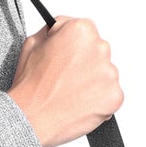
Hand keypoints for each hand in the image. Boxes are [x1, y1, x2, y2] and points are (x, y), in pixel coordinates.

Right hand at [7, 15, 123, 146]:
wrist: (31, 117)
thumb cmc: (30, 85)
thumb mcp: (33, 43)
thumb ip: (54, 30)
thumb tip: (61, 28)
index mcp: (81, 31)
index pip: (85, 30)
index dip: (71, 44)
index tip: (65, 55)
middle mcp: (100, 48)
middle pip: (97, 51)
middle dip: (84, 62)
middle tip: (65, 76)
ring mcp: (110, 73)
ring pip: (104, 73)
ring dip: (91, 81)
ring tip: (69, 92)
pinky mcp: (115, 96)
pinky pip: (109, 94)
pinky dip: (97, 99)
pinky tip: (78, 102)